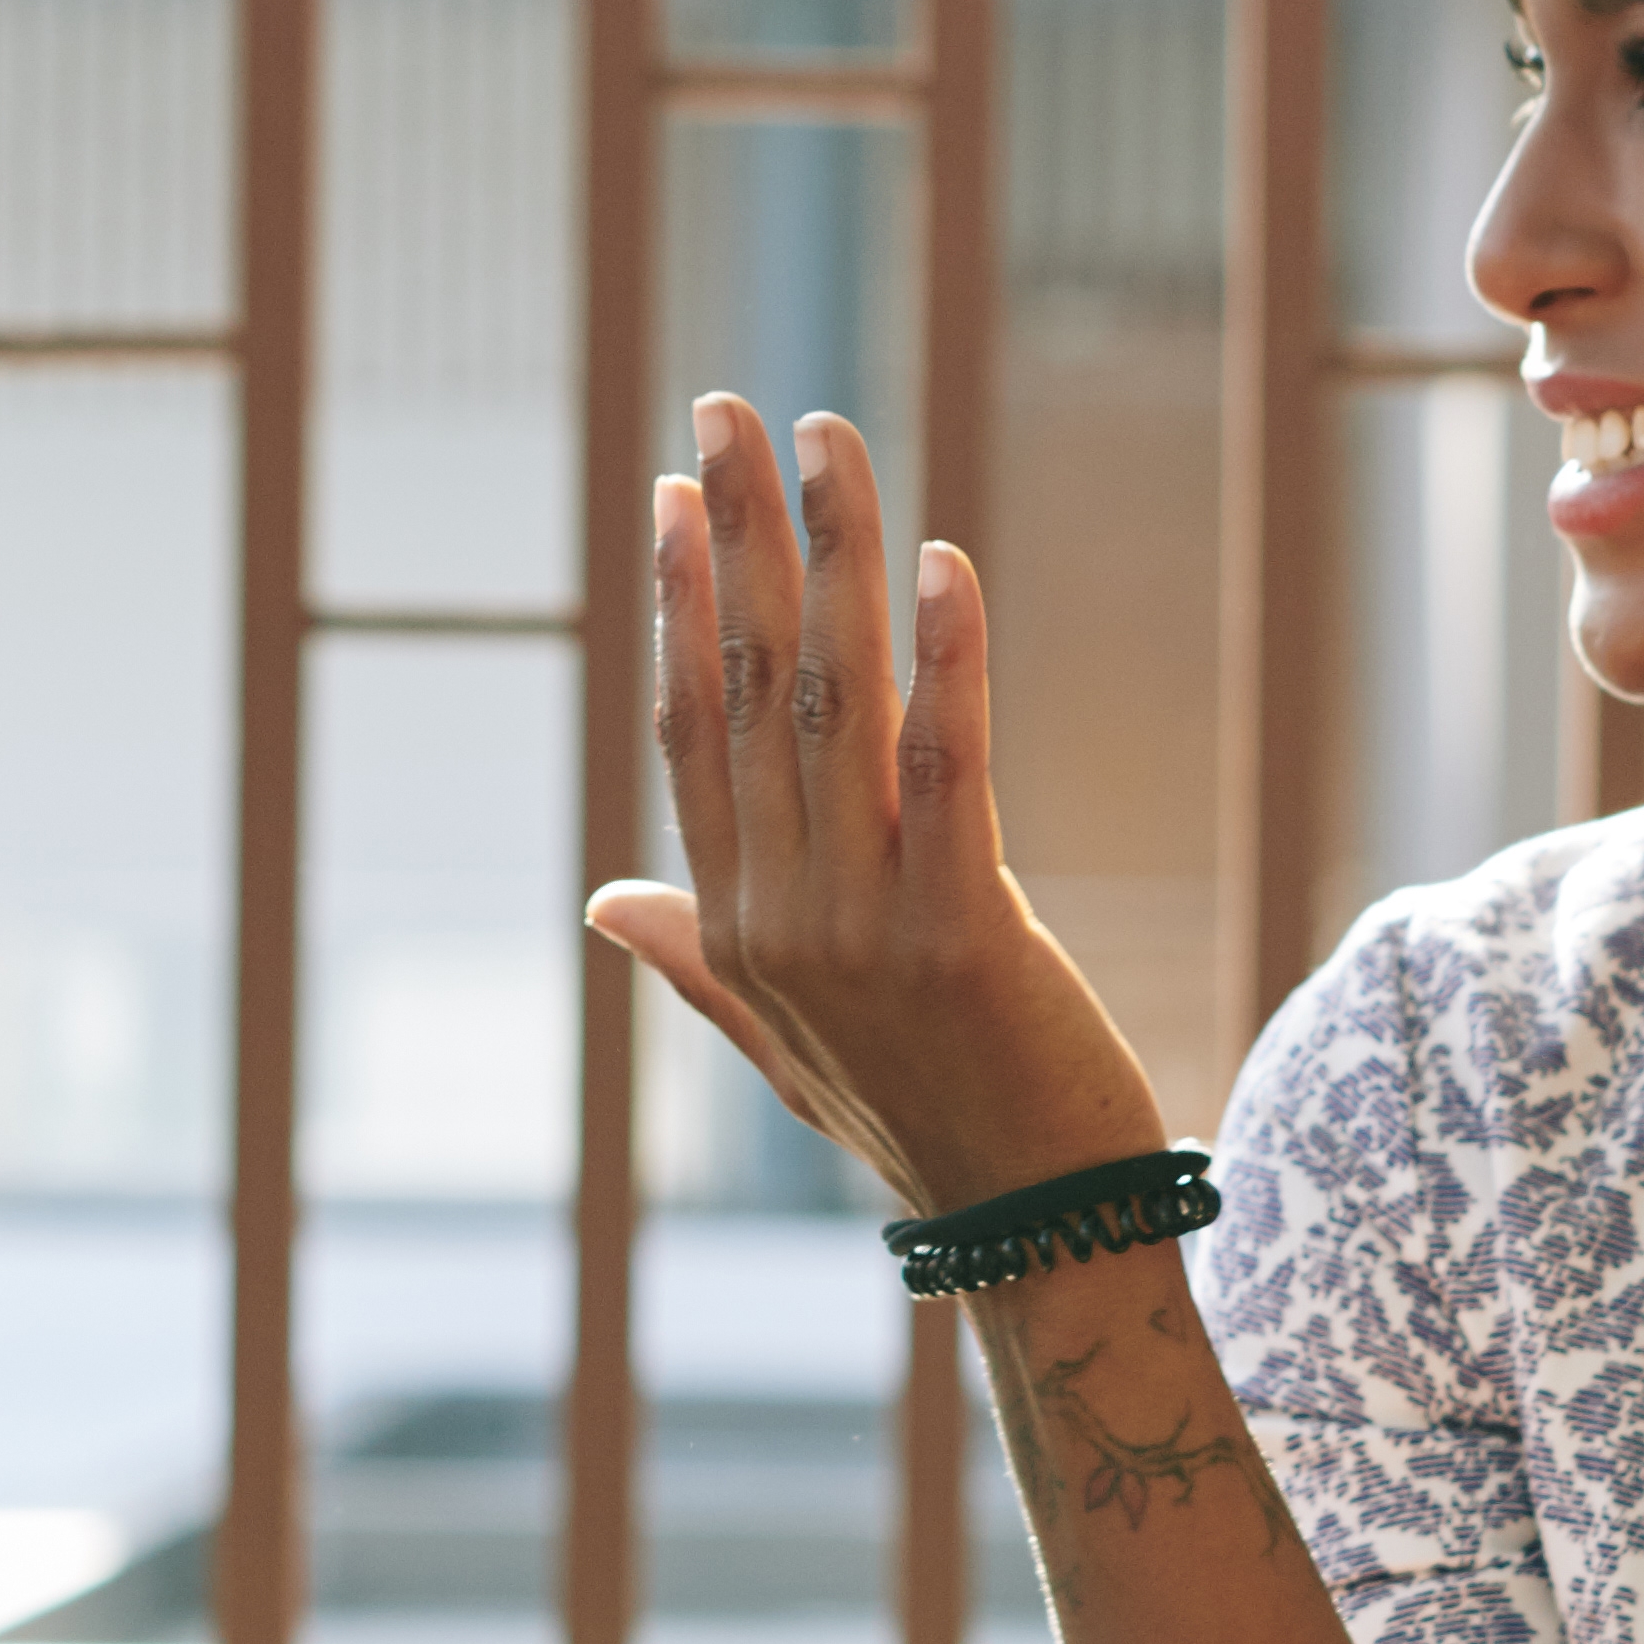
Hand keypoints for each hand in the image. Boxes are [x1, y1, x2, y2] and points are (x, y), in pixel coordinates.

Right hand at [586, 395, 1168, 1213]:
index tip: (678, 494)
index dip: (680, 603)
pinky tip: (942, 566)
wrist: (1040, 1232)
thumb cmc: (927, 1120)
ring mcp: (866, 925)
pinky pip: (951, 771)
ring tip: (828, 442)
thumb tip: (603, 900)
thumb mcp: (785, 1043)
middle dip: (739, 536)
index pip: (691, 730)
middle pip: (748, 688)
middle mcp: (782, 914)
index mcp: (737, 924)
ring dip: (834, 560)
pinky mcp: (964, 933)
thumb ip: (694, 958)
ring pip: (837, 706)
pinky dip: (946, 664)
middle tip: (728, 411)